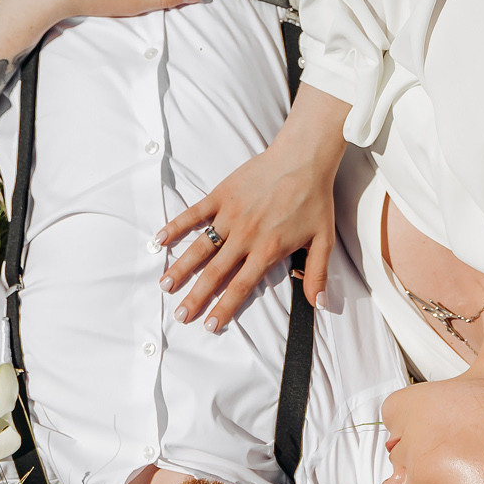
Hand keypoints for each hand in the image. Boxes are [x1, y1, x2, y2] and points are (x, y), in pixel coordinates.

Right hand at [157, 143, 337, 328]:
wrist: (303, 159)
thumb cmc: (314, 199)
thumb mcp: (323, 240)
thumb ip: (318, 275)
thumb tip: (319, 304)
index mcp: (267, 250)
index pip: (240, 287)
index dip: (223, 308)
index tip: (209, 325)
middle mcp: (244, 236)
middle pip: (215, 274)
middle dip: (195, 297)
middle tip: (181, 315)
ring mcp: (230, 215)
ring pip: (200, 247)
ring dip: (181, 268)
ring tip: (165, 285)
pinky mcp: (221, 195)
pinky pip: (194, 213)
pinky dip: (176, 226)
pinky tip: (160, 239)